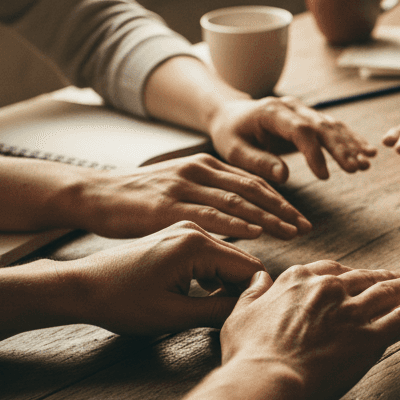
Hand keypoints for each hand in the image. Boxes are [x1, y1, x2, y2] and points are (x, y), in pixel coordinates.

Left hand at [66, 222, 264, 335]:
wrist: (81, 286)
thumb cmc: (120, 301)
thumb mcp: (174, 315)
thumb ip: (219, 312)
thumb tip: (251, 310)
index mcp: (197, 245)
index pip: (250, 269)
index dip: (255, 297)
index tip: (248, 320)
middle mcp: (195, 229)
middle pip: (242, 262)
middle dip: (243, 291)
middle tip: (234, 320)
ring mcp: (186, 230)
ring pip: (227, 260)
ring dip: (229, 286)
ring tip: (217, 312)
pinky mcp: (178, 237)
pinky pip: (211, 256)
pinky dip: (215, 277)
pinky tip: (203, 298)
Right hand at [74, 155, 311, 239]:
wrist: (92, 195)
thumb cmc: (135, 202)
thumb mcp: (178, 192)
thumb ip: (207, 200)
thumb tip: (239, 220)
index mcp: (205, 166)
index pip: (253, 182)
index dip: (281, 201)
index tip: (301, 220)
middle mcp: (199, 170)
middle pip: (253, 189)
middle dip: (283, 210)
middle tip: (307, 228)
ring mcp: (183, 186)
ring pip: (237, 201)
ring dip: (269, 218)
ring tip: (292, 233)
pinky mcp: (167, 205)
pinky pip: (209, 213)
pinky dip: (236, 223)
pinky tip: (257, 233)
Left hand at [209, 96, 376, 183]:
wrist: (232, 116)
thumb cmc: (231, 135)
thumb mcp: (234, 151)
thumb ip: (258, 162)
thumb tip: (283, 176)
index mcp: (271, 112)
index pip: (299, 130)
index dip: (314, 152)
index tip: (324, 177)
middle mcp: (292, 107)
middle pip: (322, 126)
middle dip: (341, 148)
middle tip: (356, 169)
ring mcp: (304, 111)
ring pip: (332, 126)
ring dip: (351, 145)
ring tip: (366, 164)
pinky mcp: (311, 119)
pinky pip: (334, 128)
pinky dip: (351, 140)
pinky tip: (368, 152)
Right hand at [220, 261, 399, 399]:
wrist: (265, 381)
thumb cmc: (248, 355)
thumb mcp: (240, 314)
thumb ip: (253, 292)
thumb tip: (258, 278)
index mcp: (299, 280)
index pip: (331, 269)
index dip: (348, 274)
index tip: (357, 276)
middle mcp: (329, 289)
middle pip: (364, 278)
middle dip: (384, 276)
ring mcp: (352, 312)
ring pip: (388, 292)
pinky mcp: (370, 338)